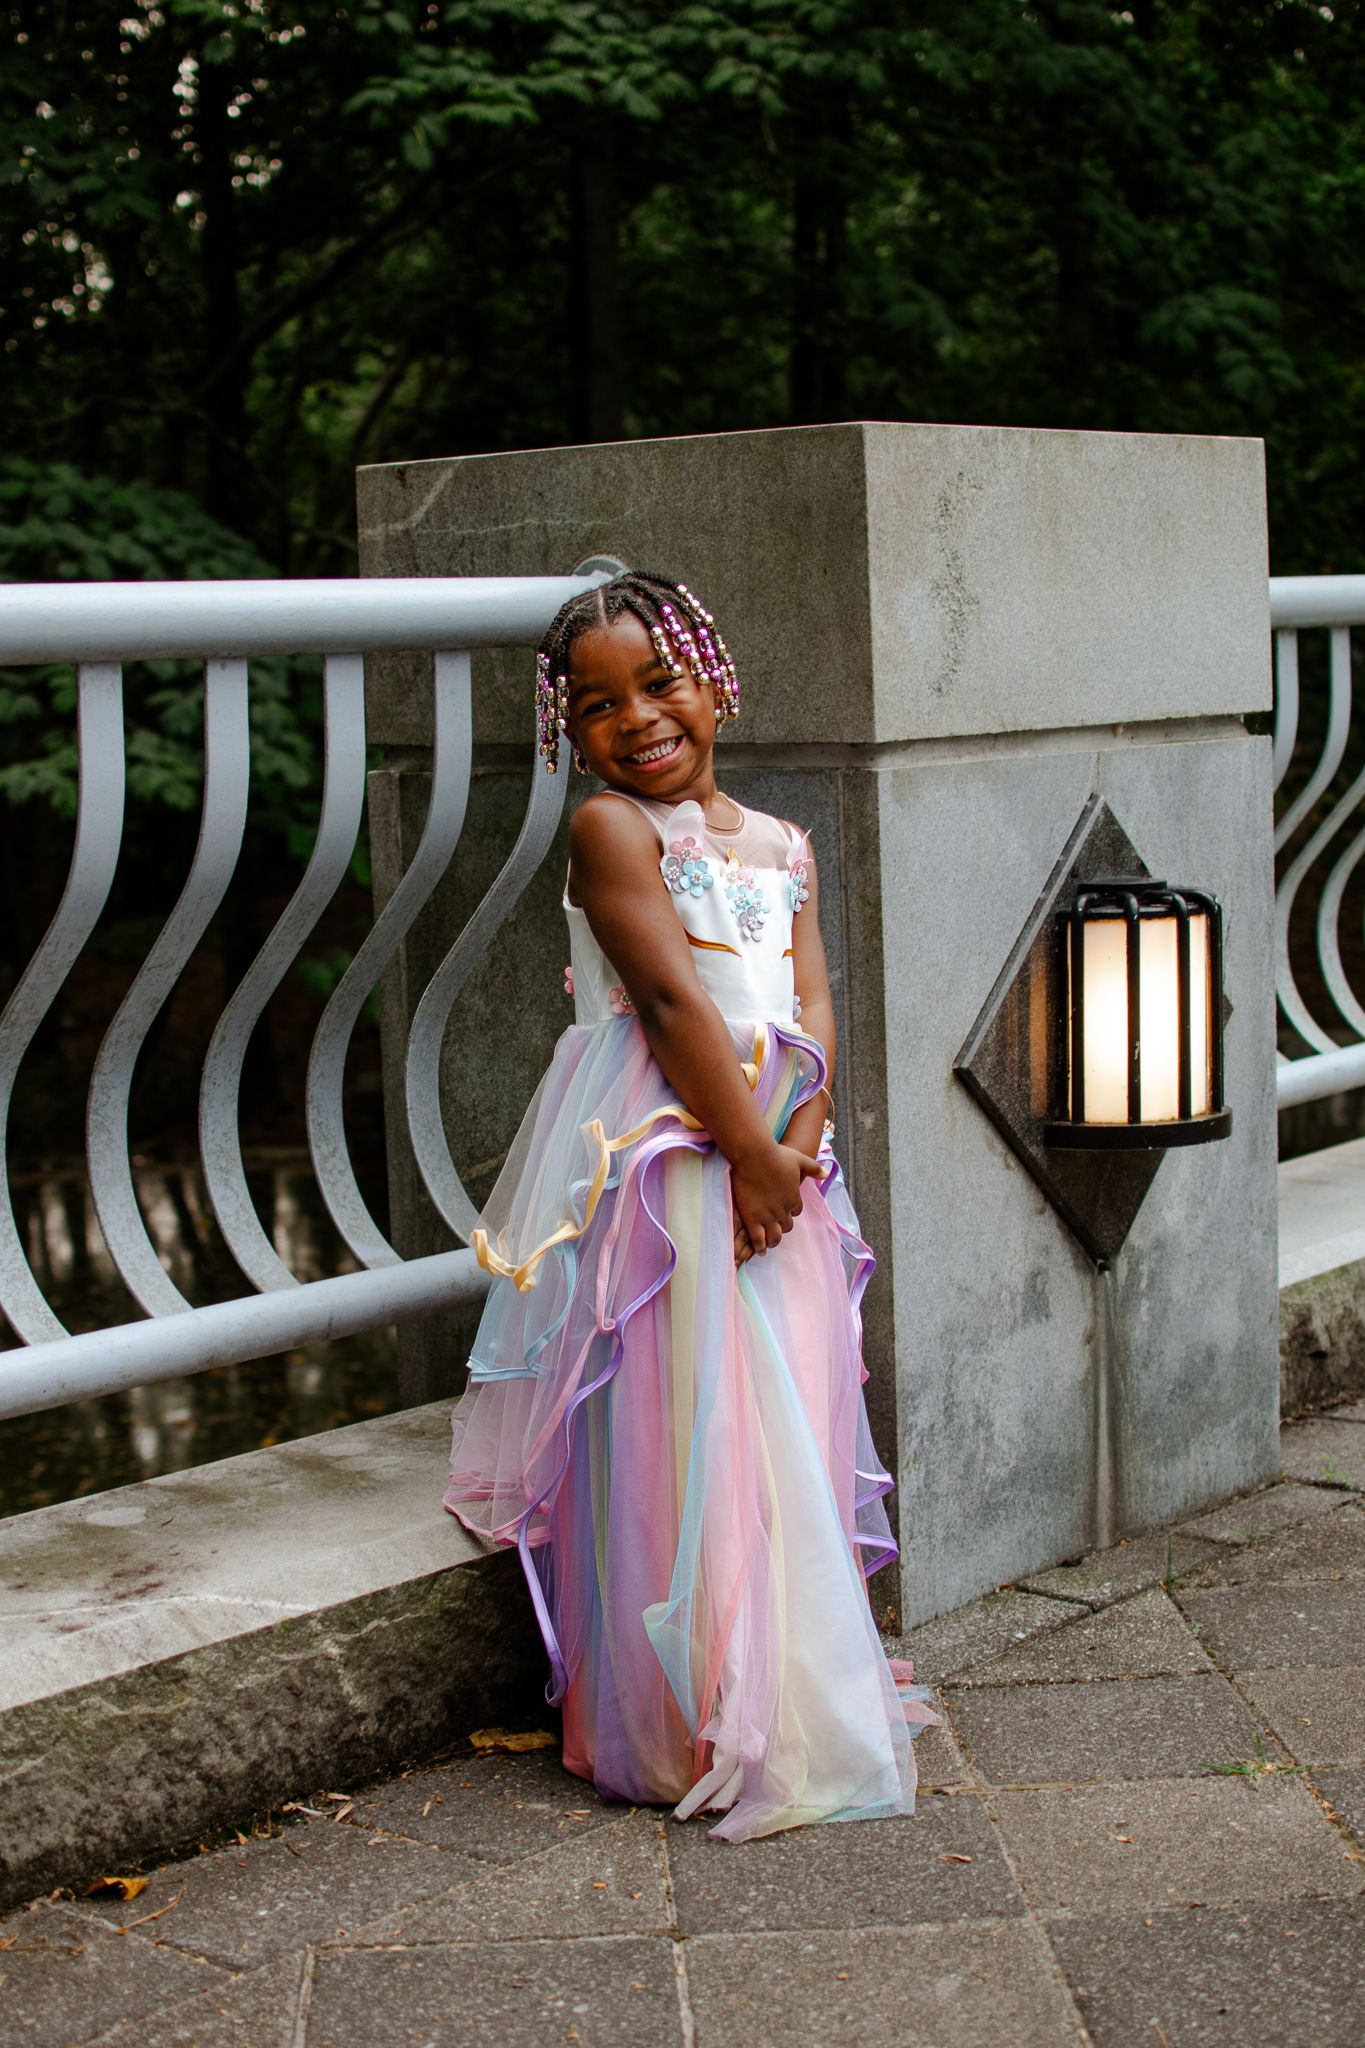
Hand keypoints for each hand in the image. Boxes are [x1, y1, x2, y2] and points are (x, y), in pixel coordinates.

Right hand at [730, 1141, 821, 1256]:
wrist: (755, 1156)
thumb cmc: (777, 1155)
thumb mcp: (800, 1159)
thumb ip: (814, 1168)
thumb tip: (826, 1173)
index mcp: (794, 1198)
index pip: (796, 1211)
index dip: (790, 1213)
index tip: (784, 1213)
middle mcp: (783, 1209)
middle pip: (786, 1227)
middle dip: (781, 1229)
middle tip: (774, 1232)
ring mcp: (768, 1215)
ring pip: (773, 1237)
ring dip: (772, 1242)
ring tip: (767, 1247)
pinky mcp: (752, 1218)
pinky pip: (758, 1238)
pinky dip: (759, 1246)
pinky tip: (758, 1250)